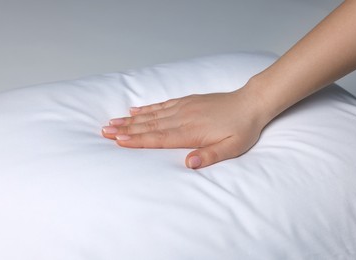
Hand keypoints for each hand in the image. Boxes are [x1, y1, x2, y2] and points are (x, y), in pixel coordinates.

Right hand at [102, 85, 268, 168]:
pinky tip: (135, 110)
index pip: (158, 138)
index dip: (137, 140)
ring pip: (151, 115)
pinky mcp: (186, 101)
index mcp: (191, 132)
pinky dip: (147, 108)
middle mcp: (183, 118)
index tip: (118, 140)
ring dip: (131, 119)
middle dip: (125, 129)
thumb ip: (210, 155)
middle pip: (149, 126)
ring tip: (112, 121)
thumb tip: (189, 163)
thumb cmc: (242, 128)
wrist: (251, 103)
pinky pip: (162, 104)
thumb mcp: (232, 147)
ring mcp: (183, 107)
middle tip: (104, 130)